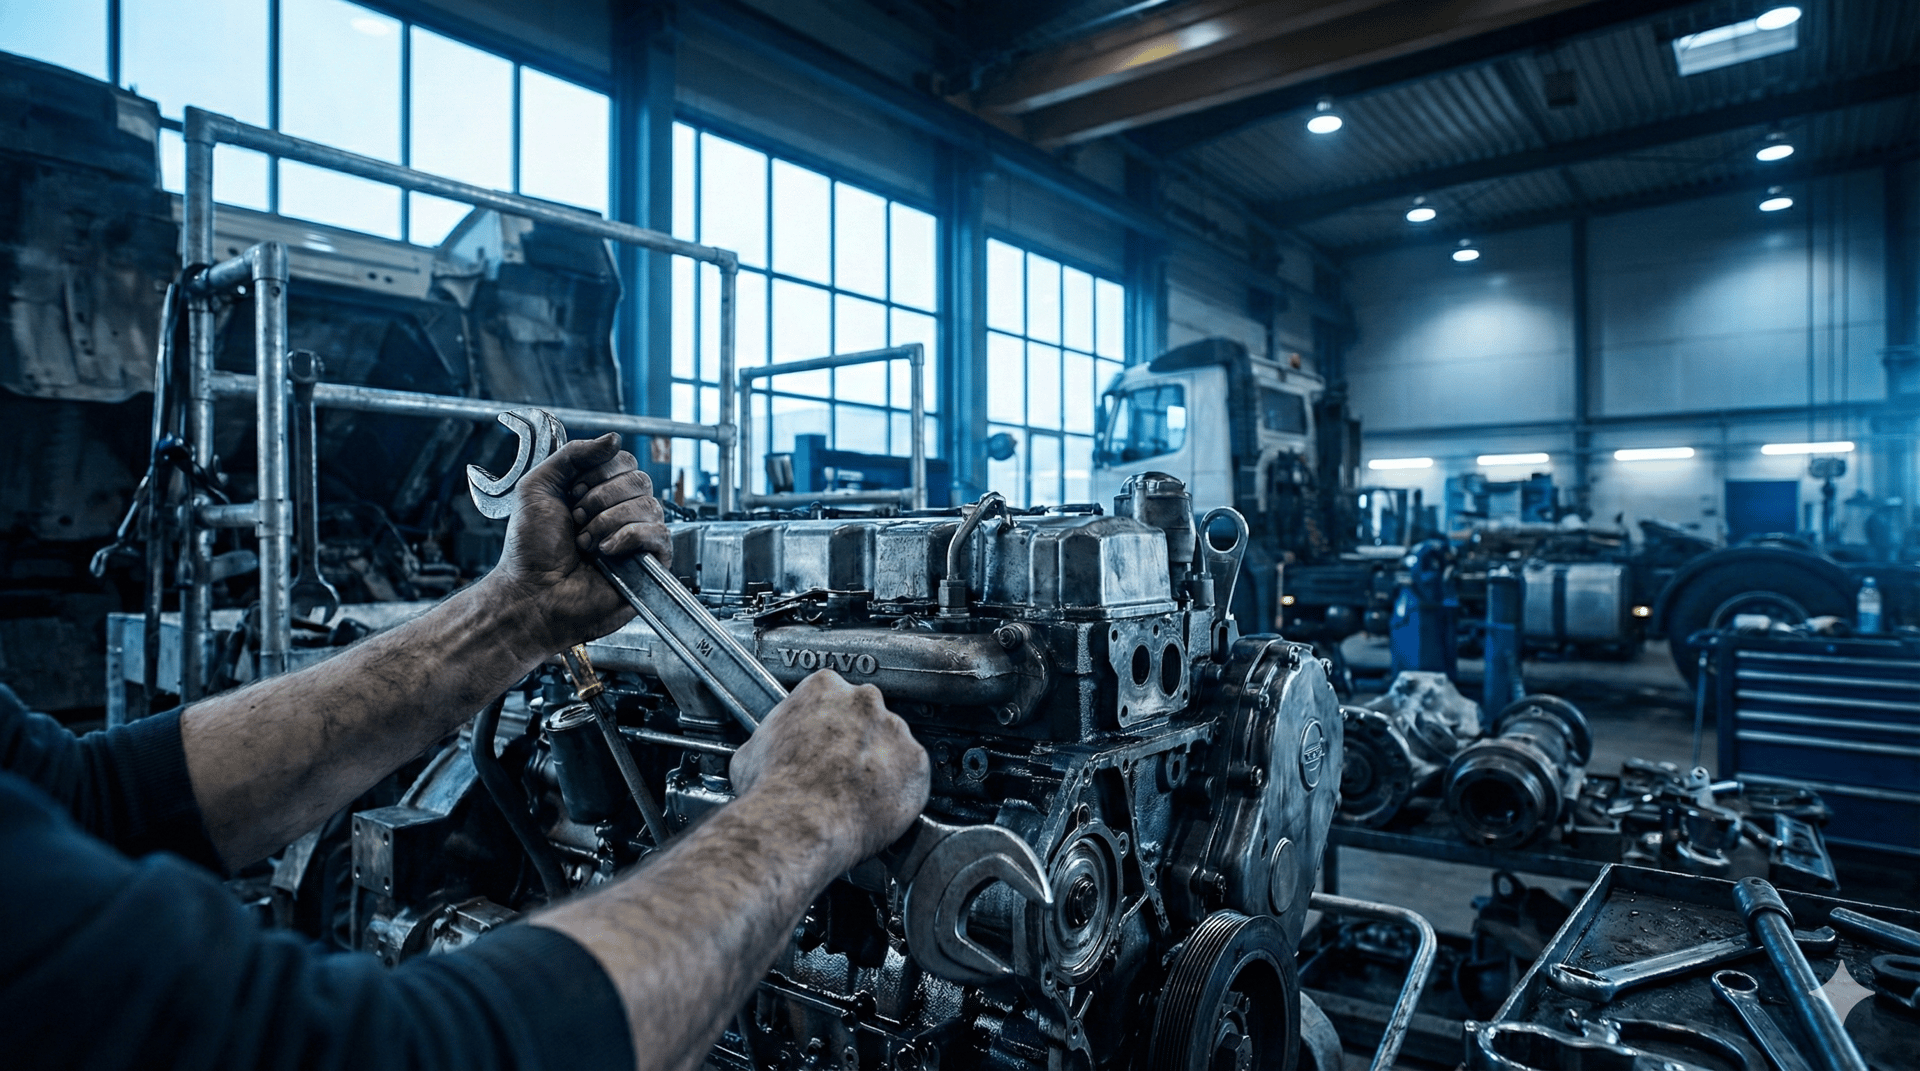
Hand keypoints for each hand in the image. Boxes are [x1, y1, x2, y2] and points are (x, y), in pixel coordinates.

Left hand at [487, 433, 671, 650]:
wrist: (532, 594)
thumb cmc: (530, 550)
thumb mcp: (538, 486)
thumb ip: (572, 455)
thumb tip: (614, 438)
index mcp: (598, 493)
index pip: (624, 462)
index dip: (600, 472)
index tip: (574, 491)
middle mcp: (620, 513)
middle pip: (640, 480)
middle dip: (602, 498)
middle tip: (576, 519)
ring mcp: (636, 539)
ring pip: (650, 506)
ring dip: (609, 521)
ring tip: (586, 542)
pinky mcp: (649, 564)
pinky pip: (660, 535)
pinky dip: (629, 538)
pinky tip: (606, 552)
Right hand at [729, 670, 929, 863]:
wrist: (798, 823)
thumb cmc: (774, 789)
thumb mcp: (754, 750)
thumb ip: (776, 736)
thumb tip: (772, 747)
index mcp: (824, 687)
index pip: (833, 693)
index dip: (828, 721)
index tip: (824, 738)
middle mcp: (865, 700)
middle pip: (867, 714)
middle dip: (857, 738)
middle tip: (840, 768)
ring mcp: (895, 730)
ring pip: (893, 744)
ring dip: (881, 763)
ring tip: (857, 792)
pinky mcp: (917, 764)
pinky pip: (914, 774)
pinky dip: (902, 788)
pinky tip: (877, 804)